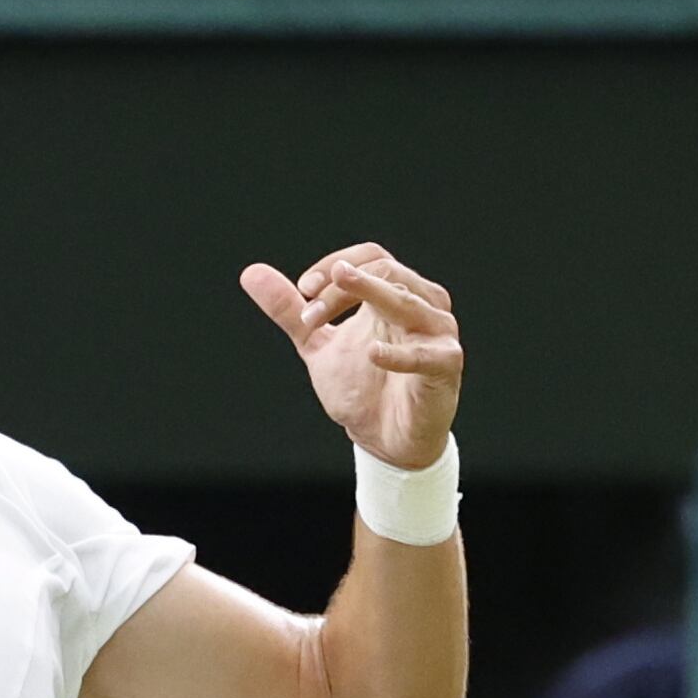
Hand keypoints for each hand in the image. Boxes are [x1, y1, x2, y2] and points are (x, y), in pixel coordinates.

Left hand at [240, 242, 461, 471]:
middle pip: (386, 270)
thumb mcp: (316, 344)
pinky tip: (371, 353)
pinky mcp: (446, 365)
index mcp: (394, 292)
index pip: (372, 256)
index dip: (336, 265)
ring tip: (322, 317)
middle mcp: (421, 303)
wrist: (384, 440)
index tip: (302, 290)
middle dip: (341, 287)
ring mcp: (437, 332)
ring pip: (407, 300)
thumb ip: (288, 310)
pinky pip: (428, 353)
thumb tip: (251, 273)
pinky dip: (400, 353)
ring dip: (364, 301)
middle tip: (306, 317)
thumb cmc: (360, 388)